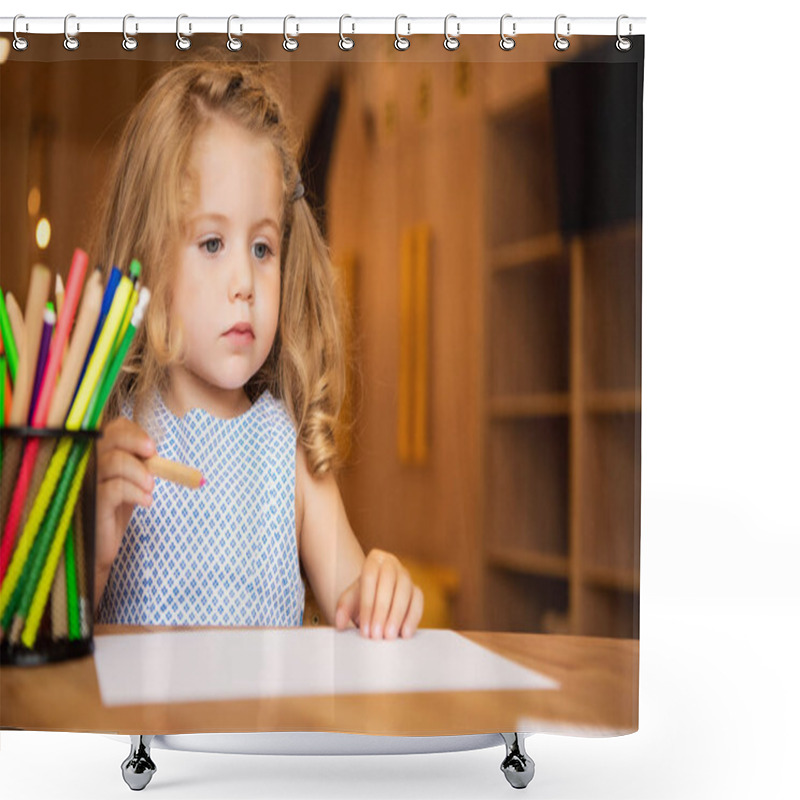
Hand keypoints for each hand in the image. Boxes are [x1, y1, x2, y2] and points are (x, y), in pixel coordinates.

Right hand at [95, 417, 156, 573]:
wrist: (100, 546)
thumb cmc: (114, 509)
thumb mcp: (129, 480)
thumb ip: (137, 462)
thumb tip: (154, 449)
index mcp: (93, 454)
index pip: (112, 428)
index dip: (134, 433)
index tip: (151, 448)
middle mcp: (83, 464)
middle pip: (109, 438)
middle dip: (136, 442)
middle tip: (153, 454)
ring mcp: (83, 483)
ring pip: (114, 461)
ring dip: (141, 472)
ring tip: (151, 488)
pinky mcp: (88, 504)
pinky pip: (115, 488)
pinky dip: (137, 492)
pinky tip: (146, 502)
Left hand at [334, 549, 423, 638]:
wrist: (376, 597)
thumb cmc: (363, 596)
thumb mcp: (350, 599)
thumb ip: (343, 608)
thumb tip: (339, 622)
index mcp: (373, 560)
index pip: (369, 577)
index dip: (367, 604)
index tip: (364, 628)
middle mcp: (392, 564)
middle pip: (388, 583)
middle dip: (382, 611)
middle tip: (376, 634)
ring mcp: (406, 576)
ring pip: (405, 591)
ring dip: (397, 616)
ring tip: (388, 636)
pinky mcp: (417, 590)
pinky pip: (418, 601)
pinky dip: (412, 618)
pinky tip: (404, 633)